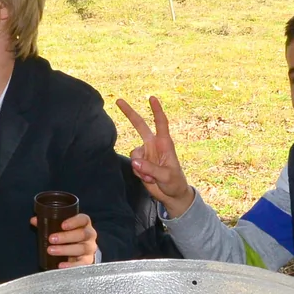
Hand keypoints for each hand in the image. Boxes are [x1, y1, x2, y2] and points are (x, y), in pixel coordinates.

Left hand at [39, 211, 99, 267]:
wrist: (79, 251)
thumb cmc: (68, 236)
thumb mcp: (60, 228)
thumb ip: (48, 223)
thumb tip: (34, 220)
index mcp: (84, 224)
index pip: (83, 219)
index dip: (74, 221)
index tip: (62, 225)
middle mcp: (90, 235)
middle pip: (83, 234)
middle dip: (66, 237)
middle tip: (51, 239)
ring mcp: (90, 248)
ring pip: (82, 248)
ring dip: (65, 250)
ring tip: (51, 250)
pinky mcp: (88, 261)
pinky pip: (82, 264)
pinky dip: (72, 265)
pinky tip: (61, 266)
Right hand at [114, 96, 195, 217]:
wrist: (171, 195)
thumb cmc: (175, 183)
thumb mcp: (166, 176)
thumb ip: (151, 168)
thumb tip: (135, 161)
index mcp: (164, 144)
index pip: (160, 123)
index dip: (156, 110)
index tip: (152, 98)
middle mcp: (154, 145)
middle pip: (140, 125)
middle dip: (129, 113)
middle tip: (118, 100)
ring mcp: (146, 154)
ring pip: (134, 153)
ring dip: (140, 167)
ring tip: (152, 177)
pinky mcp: (140, 163)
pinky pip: (133, 164)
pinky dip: (139, 173)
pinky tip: (149, 179)